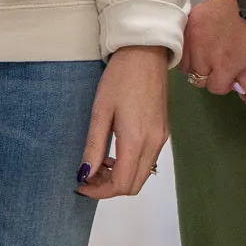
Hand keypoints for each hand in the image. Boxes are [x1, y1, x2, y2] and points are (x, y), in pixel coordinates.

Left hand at [77, 46, 168, 198]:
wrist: (146, 54)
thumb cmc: (120, 78)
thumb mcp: (100, 112)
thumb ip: (94, 146)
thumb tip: (85, 173)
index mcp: (136, 140)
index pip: (121, 184)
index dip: (99, 191)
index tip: (81, 184)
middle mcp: (153, 144)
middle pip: (134, 185)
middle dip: (109, 187)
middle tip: (88, 175)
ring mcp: (161, 139)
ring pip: (142, 175)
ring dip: (120, 177)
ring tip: (99, 163)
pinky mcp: (163, 133)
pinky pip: (148, 161)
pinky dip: (130, 166)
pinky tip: (115, 152)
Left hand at [179, 0, 245, 96]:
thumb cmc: (245, 2)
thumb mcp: (214, 11)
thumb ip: (207, 27)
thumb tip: (211, 44)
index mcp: (191, 25)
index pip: (183, 51)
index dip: (195, 58)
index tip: (207, 59)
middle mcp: (193, 41)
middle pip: (189, 68)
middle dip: (203, 71)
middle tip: (217, 70)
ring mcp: (206, 56)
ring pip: (201, 80)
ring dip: (215, 79)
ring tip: (228, 77)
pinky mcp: (224, 67)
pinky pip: (217, 86)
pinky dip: (225, 87)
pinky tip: (233, 82)